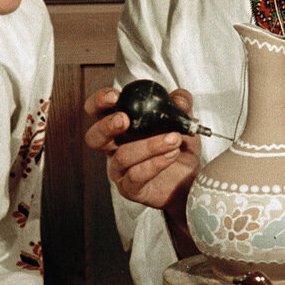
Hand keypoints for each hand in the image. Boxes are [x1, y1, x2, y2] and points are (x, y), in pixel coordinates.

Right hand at [84, 86, 199, 255]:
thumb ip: (181, 106)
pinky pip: (135, 176)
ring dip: (148, 145)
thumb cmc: (178, 147)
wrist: (190, 180)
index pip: (99, 111)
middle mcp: (114, 148)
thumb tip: (179, 99)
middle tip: (123, 119)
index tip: (114, 96)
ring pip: (121, 156)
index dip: (99, 102)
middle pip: (94, 137)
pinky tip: (171, 155)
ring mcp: (120, 170)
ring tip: (173, 139)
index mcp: (120, 126)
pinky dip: (155, 164)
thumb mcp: (183, 122)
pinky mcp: (130, 188)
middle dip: (105, 126)